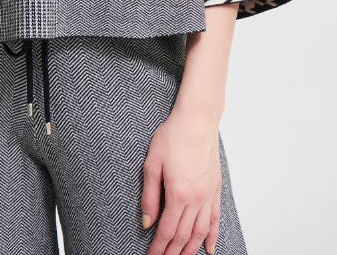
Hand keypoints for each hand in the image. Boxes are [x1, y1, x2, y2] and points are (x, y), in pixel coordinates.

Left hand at [141, 105, 221, 254]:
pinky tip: (209, 249)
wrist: (197, 120)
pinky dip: (212, 236)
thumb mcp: (152, 164)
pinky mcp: (215, 189)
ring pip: (200, 232)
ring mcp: (208, 195)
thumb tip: (147, 222)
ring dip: (191, 249)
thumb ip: (149, 196)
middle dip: (173, 252)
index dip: (158, 247)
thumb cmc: (173, 136)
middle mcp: (196, 199)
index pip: (167, 230)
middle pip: (184, 236)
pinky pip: (215, 219)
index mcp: (178, 194)